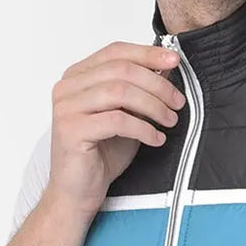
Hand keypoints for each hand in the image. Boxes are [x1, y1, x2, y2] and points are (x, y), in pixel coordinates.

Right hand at [47, 41, 185, 215]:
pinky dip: (142, 128)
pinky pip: (116, 120)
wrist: (78, 193)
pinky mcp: (72, 130)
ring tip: (170, 121)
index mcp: (78, 77)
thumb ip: (140, 94)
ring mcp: (67, 107)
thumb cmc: (101, 157)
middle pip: (121, 70)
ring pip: (119, 92)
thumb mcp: (128, 118)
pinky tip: (156, 138)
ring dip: (152, 105)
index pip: (116, 52)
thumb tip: (165, 71)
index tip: (174, 61)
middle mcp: (68, 87)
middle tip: (178, 102)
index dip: (148, 53)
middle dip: (157, 85)